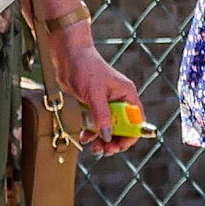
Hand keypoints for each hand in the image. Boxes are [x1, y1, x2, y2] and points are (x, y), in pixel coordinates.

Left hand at [43, 13, 141, 147]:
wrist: (67, 56)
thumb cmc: (85, 67)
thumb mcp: (94, 93)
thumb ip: (102, 115)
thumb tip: (107, 136)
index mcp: (127, 95)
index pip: (137, 121)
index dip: (130, 136)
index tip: (117, 146)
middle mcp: (119, 100)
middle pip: (123, 128)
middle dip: (114, 141)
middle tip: (103, 150)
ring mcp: (106, 104)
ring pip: (109, 129)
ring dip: (102, 140)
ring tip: (93, 147)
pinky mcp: (93, 106)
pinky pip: (96, 124)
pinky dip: (92, 133)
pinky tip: (85, 136)